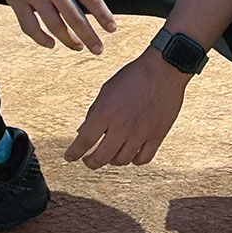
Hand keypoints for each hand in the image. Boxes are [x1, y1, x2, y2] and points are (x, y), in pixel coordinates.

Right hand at [0, 0, 115, 53]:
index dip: (104, 16)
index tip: (112, 29)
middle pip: (75, 17)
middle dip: (90, 37)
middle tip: (99, 50)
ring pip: (54, 25)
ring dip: (69, 40)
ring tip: (79, 47)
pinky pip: (29, 26)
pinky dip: (40, 38)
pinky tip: (51, 44)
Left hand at [64, 48, 187, 167]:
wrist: (162, 70)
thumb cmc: (133, 77)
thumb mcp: (106, 91)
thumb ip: (95, 113)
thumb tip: (83, 132)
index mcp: (105, 112)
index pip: (85, 140)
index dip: (74, 152)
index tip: (69, 157)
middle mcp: (122, 126)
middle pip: (102, 157)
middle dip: (91, 162)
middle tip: (88, 161)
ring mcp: (140, 133)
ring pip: (122, 160)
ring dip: (112, 161)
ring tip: (109, 154)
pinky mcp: (157, 136)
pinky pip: (143, 159)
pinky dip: (134, 160)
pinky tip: (130, 155)